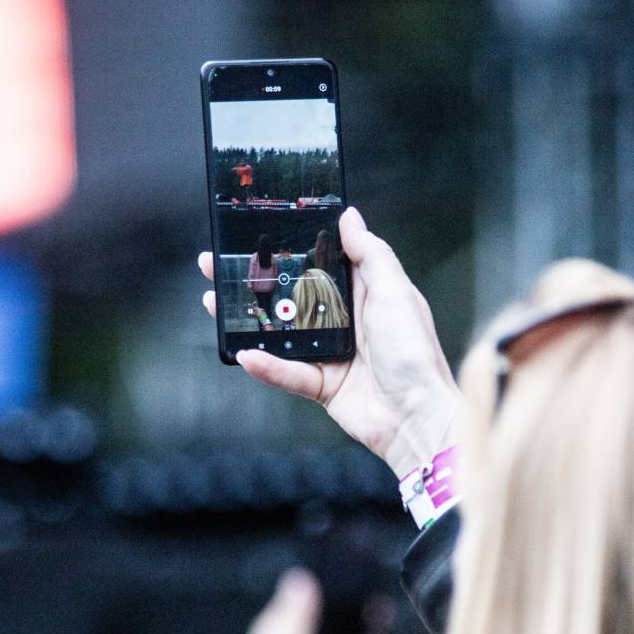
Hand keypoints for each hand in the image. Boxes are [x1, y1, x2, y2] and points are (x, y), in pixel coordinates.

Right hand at [199, 207, 461, 478]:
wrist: (418, 416)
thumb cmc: (414, 353)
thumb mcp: (396, 293)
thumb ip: (371, 254)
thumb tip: (349, 217)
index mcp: (363, 293)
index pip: (319, 263)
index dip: (290, 248)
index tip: (258, 232)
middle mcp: (344, 321)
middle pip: (290, 294)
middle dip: (254, 279)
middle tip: (218, 262)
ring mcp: (329, 353)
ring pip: (280, 331)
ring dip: (247, 318)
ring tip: (215, 300)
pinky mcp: (321, 385)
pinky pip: (286, 372)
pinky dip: (266, 366)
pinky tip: (244, 354)